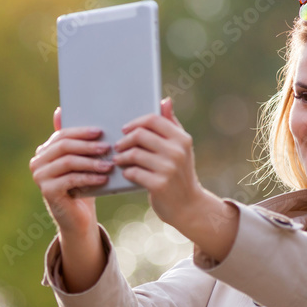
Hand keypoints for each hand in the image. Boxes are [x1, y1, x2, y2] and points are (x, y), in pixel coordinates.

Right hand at [29, 106, 111, 231]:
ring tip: (109, 164)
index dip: (81, 132)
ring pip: (68, 162)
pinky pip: (70, 179)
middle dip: (87, 146)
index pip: (62, 135)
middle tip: (107, 147)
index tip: (100, 132)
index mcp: (44, 151)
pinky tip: (103, 179)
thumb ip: (75, 140)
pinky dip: (89, 178)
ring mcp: (39, 177)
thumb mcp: (81, 162)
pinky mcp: (47, 191)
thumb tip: (60, 109)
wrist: (79, 219)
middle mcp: (37, 162)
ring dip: (91, 162)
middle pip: (64, 147)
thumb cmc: (83, 186)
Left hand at [113, 96, 205, 226]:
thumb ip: (171, 123)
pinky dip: (127, 172)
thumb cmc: (180, 173)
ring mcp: (169, 168)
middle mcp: (177, 151)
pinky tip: (126, 173)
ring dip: (122, 157)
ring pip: (134, 154)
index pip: (152, 120)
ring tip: (118, 159)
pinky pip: (134, 172)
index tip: (125, 130)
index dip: (135, 123)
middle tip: (118, 146)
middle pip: (140, 135)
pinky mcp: (159, 185)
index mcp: (182, 138)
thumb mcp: (181, 148)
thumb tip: (165, 100)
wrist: (188, 206)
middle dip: (125, 140)